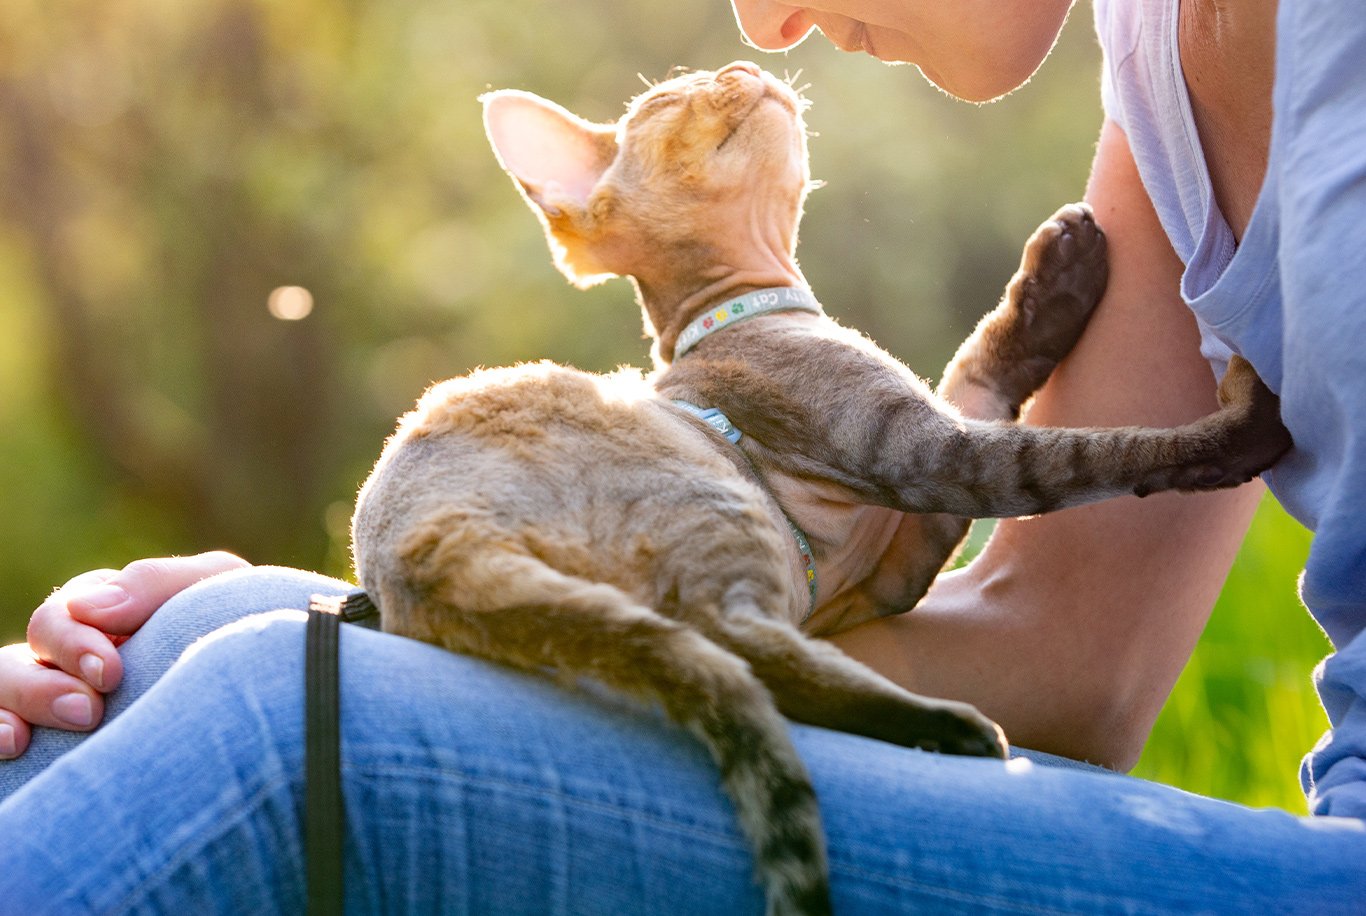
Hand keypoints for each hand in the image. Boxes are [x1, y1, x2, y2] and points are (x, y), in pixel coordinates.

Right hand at [0, 551, 248, 758]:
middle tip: (87, 711)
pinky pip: (3, 729)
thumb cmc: (243, 627)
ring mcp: (60, 704)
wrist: (278, 695)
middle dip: (44, 682)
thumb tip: (88, 606)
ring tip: (24, 739)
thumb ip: (157, 583)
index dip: (73, 641)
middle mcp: (73, 659)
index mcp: (105, 616)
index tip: (110, 674)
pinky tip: (12, 748)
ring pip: (3, 689)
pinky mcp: (58, 748)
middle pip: (22, 658)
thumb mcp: (217, 587)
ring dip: (14, 707)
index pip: (62, 618)